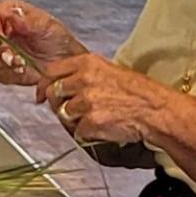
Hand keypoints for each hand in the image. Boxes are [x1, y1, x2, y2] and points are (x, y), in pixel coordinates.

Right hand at [0, 0, 86, 86]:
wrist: (67, 62)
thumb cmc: (60, 40)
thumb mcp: (48, 26)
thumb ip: (29, 21)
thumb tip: (12, 15)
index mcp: (10, 12)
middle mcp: (1, 29)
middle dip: (0, 51)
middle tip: (14, 58)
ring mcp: (0, 48)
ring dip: (5, 64)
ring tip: (23, 66)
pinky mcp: (2, 67)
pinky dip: (8, 74)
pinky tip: (22, 73)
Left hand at [36, 53, 161, 145]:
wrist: (154, 110)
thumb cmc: (136, 91)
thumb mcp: (108, 70)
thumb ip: (83, 73)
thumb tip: (63, 82)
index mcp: (86, 63)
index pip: (51, 71)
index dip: (45, 84)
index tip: (42, 94)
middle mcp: (83, 80)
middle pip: (53, 93)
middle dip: (58, 104)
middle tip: (71, 110)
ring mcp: (85, 102)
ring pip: (63, 114)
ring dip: (74, 120)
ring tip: (93, 118)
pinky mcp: (90, 122)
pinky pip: (77, 131)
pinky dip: (86, 133)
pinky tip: (101, 127)